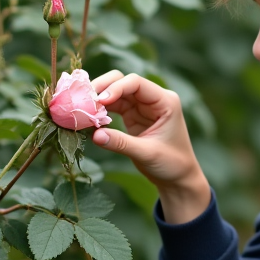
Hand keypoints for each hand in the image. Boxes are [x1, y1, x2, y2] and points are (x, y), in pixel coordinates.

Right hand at [89, 71, 209, 221]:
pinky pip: (112, 107)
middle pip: (123, 81)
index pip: (137, 83)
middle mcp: (153, 99)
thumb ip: (121, 143)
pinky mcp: (132, 116)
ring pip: (114, 92)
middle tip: (84, 101)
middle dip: (103, 88)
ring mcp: (141, 106)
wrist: (177, 178)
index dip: (116, 88)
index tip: (99, 101)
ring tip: (81, 109)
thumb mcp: (147, 154)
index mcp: (165, 101)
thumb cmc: (171, 164)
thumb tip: (95, 135)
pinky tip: (88, 118)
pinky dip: (100, 111)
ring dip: (98, 100)